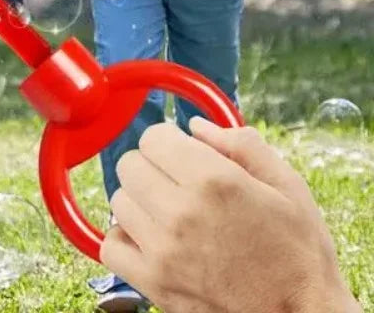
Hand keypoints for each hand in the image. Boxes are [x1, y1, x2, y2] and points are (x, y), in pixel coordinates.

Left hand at [101, 120, 359, 312]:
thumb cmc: (298, 252)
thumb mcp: (287, 186)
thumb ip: (241, 144)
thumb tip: (195, 126)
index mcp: (214, 181)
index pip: (153, 137)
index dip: (168, 142)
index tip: (182, 154)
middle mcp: (182, 212)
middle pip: (130, 165)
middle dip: (151, 167)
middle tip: (176, 183)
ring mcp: (163, 251)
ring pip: (119, 201)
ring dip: (140, 202)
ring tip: (170, 214)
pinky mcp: (154, 283)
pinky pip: (111, 246)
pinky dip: (125, 240)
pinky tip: (152, 240)